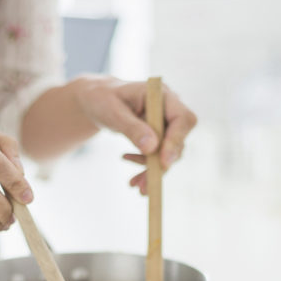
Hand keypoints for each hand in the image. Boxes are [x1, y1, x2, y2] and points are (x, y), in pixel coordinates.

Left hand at [75, 76, 196, 193]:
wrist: (98, 101)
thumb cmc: (103, 99)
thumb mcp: (113, 113)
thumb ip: (132, 128)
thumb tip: (151, 148)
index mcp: (161, 95)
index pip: (182, 119)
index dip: (176, 141)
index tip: (163, 162)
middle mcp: (168, 109)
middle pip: (178, 140)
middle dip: (161, 164)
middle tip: (144, 185)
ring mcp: (166, 124)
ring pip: (169, 153)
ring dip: (153, 171)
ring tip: (134, 185)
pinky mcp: (160, 136)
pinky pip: (159, 157)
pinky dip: (147, 169)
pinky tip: (133, 178)